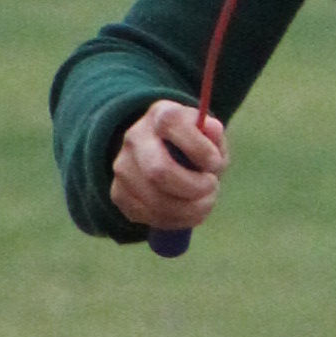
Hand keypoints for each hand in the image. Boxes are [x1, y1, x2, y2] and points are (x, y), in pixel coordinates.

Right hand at [111, 97, 226, 240]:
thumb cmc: (193, 145)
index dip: (200, 149)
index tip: (216, 163)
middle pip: (159, 171)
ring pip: (156, 201)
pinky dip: (176, 221)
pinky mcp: (118, 194)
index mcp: (161, 115)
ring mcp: (122, 167)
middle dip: (193, 188)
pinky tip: (188, 212)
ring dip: (190, 210)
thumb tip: (213, 130)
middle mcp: (135, 138)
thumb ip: (214, 134)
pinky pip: (149, 217)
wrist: (161, 154)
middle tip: (212, 187)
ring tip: (205, 202)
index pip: (173, 126)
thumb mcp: (209, 134)